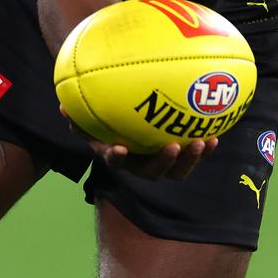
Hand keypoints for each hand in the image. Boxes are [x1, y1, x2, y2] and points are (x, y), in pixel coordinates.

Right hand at [60, 108, 218, 179]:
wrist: (128, 122)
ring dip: (190, 159)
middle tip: (173, 146)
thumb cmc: (108, 115)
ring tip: (202, 142)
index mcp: (118, 154)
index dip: (116, 157)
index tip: (119, 149)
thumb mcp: (92, 115)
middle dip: (164, 163)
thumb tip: (61, 106)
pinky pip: (192, 155)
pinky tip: (216, 135)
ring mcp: (160, 161)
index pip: (114, 160)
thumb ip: (79, 113)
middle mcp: (140, 163)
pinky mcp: (179, 154)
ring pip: (176, 169)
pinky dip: (204, 149)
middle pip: (152, 171)